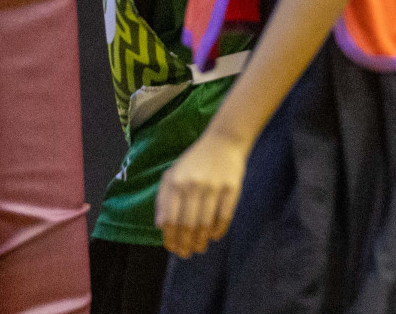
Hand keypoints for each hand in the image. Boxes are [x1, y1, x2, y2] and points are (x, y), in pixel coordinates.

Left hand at [155, 129, 249, 258]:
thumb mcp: (172, 175)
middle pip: (187, 225)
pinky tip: (214, 236)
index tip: (174, 249)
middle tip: (187, 254)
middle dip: (186, 244)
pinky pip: (224, 216)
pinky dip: (219, 230)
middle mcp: (193, 186)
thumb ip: (163, 199)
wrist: (224, 141)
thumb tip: (162, 227)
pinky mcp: (232, 188)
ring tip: (200, 248)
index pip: (170, 220)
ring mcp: (214, 187)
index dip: (171, 239)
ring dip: (201, 241)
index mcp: (175, 183)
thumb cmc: (194, 161)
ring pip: (205, 224)